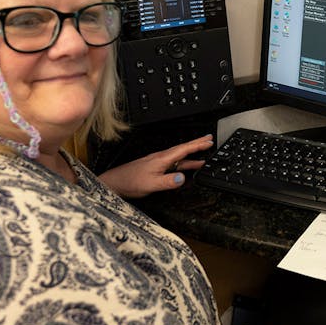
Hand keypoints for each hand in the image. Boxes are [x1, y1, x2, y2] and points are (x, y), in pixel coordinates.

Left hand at [97, 134, 213, 197]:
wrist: (116, 182)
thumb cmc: (130, 181)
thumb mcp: (151, 184)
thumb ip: (167, 181)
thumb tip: (182, 178)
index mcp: (162, 159)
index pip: (183, 149)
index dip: (197, 145)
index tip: (208, 141)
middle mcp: (161, 158)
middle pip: (183, 149)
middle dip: (197, 144)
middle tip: (209, 140)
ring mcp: (159, 163)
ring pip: (180, 157)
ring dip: (192, 155)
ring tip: (204, 154)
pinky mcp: (156, 168)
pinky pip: (174, 164)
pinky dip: (184, 163)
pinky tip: (188, 168)